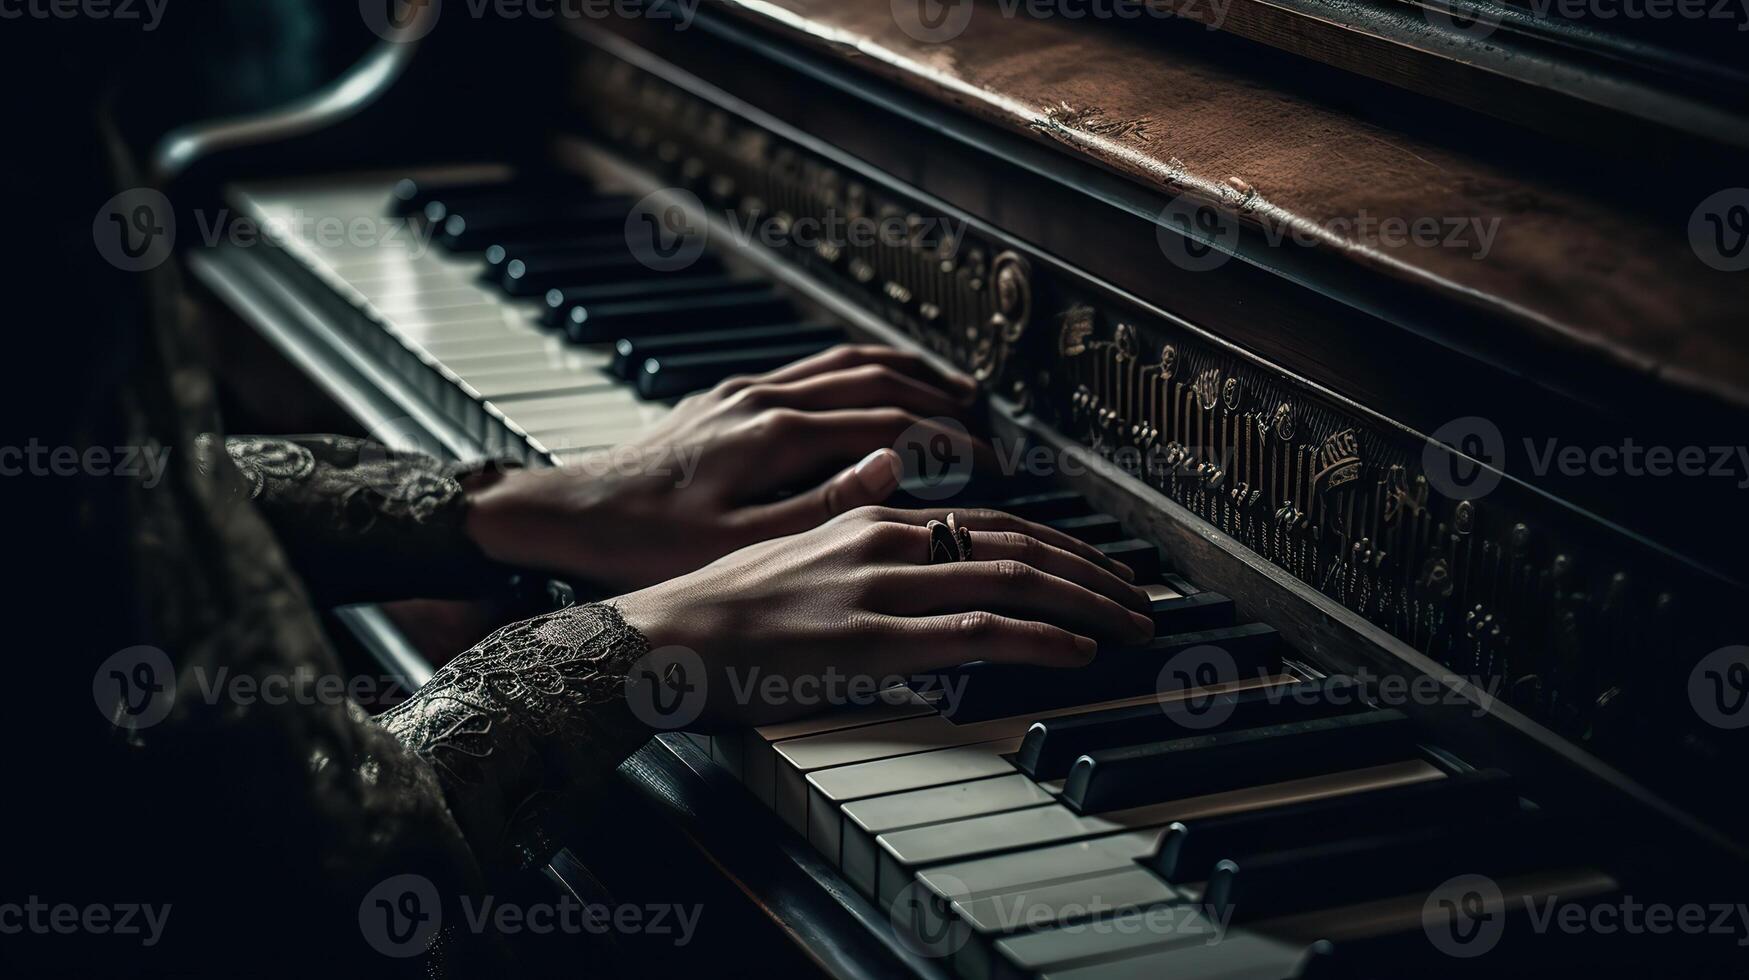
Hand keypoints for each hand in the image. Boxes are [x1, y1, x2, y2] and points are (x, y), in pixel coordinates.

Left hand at [463, 345, 984, 592]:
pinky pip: (813, 366)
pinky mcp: (726, 398)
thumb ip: (826, 505)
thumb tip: (896, 468)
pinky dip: (861, 369)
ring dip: (909, 372)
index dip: (953, 446)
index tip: (992, 465)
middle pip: (881, 382)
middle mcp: (766, 401)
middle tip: (989, 425)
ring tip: (952, 390)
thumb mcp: (741, 541)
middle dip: (944, 400)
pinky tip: (873, 384)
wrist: (568, 515)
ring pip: (848, 363)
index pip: (893, 429)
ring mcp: (746, 393)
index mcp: (779, 437)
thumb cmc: (646, 542)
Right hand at [613, 506, 1154, 725]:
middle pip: (1021, 543)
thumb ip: (867, 553)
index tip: (1105, 573)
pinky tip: (1079, 650)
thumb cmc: (720, 608)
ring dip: (1088, 604)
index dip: (1064, 547)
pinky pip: (976, 631)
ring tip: (1133, 626)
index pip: (995, 522)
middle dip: (1096, 573)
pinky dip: (1040, 637)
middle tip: (1144, 601)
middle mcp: (885, 539)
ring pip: (1013, 579)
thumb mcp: (804, 559)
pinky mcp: (870, 640)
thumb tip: (923, 557)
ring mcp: (879, 588)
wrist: (658, 636)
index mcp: (872, 517)